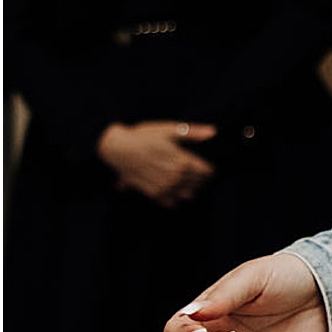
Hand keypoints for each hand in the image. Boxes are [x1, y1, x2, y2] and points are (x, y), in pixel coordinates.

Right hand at [99, 118, 214, 204]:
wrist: (118, 148)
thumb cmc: (143, 136)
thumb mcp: (168, 129)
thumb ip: (192, 132)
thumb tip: (213, 131)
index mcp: (183, 161)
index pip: (207, 172)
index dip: (209, 169)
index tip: (206, 166)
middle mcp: (176, 178)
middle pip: (199, 183)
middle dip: (201, 179)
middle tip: (196, 171)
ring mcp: (166, 188)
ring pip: (189, 194)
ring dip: (191, 188)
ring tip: (185, 179)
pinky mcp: (155, 194)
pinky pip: (173, 202)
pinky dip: (175, 196)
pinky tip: (171, 187)